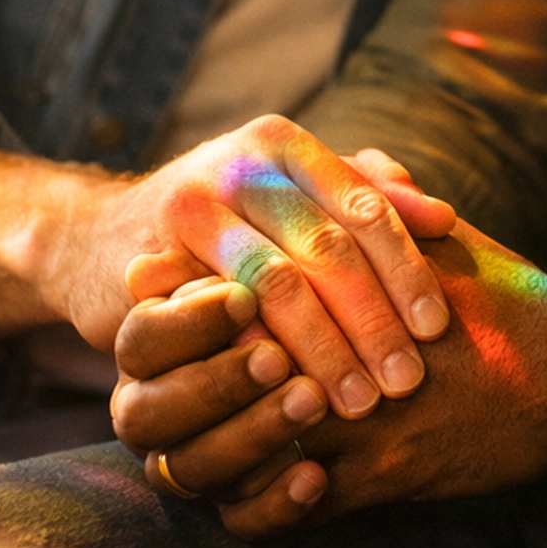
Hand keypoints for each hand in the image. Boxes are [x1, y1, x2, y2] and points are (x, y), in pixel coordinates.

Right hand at [103, 121, 455, 418]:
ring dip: (324, 348)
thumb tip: (442, 216)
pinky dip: (262, 356)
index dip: (406, 269)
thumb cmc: (225, 226)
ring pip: (278, 283)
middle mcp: (242, 164)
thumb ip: (364, 197)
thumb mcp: (292, 199)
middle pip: (327, 247)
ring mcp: (194, 206)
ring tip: (360, 401)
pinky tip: (291, 394)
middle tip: (407, 380)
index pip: (364, 208)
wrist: (104, 240)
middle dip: (372, 320)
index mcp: (287, 146)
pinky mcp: (154, 255)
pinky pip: (221, 312)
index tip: (439, 329)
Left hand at [111, 220, 546, 536]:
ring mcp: (350, 424)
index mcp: (331, 289)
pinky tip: (256, 486)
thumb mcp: (440, 236)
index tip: (153, 305)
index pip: (215, 302)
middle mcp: (329, 355)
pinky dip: (258, 504)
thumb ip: (383, 200)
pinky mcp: (378, 482)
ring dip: (204, 455)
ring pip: (228, 458)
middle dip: (170, 391)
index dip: (171, 309)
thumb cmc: (507, 298)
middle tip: (152, 389)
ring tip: (194, 442)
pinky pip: (284, 510)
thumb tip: (356, 161)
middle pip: (204, 383)